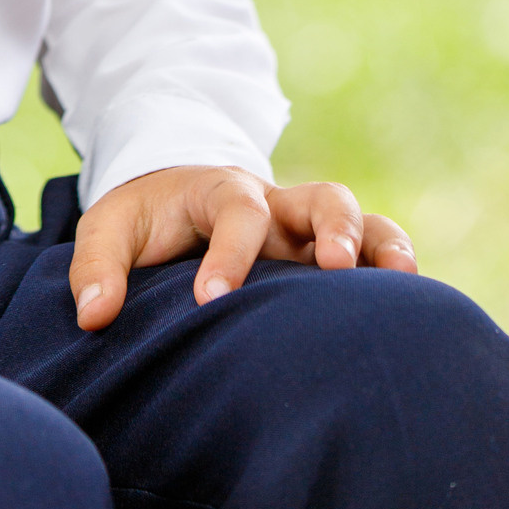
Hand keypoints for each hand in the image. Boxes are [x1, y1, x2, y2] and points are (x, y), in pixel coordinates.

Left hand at [69, 166, 417, 330]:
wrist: (177, 195)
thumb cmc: (146, 219)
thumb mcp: (109, 229)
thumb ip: (97, 267)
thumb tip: (94, 316)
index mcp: (222, 191)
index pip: (236, 213)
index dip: (229, 256)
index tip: (212, 302)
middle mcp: (278, 207)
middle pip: (322, 197)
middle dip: (331, 226)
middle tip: (332, 267)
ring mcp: (309, 231)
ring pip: (363, 222)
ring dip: (384, 246)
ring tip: (402, 283)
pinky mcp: (329, 257)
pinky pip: (376, 253)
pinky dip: (397, 275)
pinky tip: (414, 312)